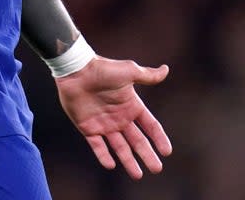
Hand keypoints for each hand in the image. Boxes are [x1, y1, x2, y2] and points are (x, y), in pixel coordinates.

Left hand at [56, 56, 171, 178]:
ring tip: (137, 175)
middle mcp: (120, 117)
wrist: (77, 70)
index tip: (167, 152)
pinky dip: (104, 156)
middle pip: (137, 141)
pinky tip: (111, 165)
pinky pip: (98, 146)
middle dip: (147, 155)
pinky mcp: (88, 128)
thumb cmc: (103, 69)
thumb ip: (147, 75)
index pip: (150, 125)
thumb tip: (166, 69)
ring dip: (128, 161)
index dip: (159, 138)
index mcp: (131, 105)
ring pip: (119, 147)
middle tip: (156, 169)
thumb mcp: (129, 71)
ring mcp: (104, 124)